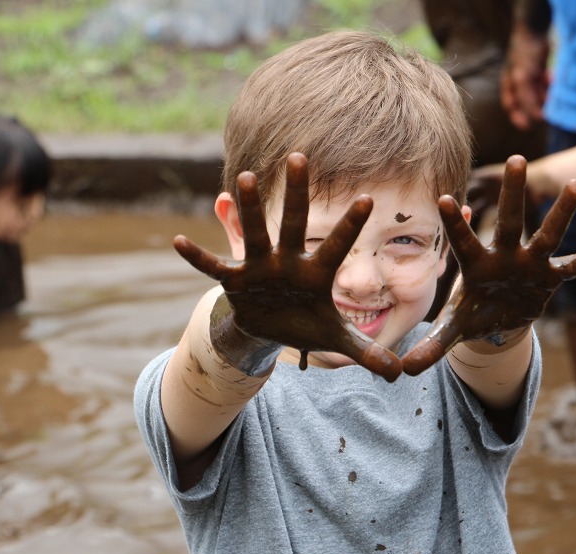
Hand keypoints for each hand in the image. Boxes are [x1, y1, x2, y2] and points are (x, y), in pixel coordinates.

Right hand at [173, 153, 402, 380]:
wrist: (271, 329)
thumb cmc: (306, 324)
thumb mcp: (336, 340)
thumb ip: (366, 352)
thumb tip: (398, 374)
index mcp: (317, 273)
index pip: (338, 246)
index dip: (350, 225)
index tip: (367, 199)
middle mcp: (289, 261)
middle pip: (296, 223)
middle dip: (298, 193)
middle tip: (300, 156)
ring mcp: (260, 267)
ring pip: (256, 232)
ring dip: (250, 207)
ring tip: (245, 177)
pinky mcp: (235, 280)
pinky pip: (213, 267)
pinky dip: (196, 257)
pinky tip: (178, 241)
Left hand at [403, 155, 575, 374]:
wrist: (497, 320)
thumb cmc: (472, 314)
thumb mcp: (452, 330)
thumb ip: (432, 347)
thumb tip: (407, 369)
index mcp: (475, 265)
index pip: (462, 241)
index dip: (455, 223)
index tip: (443, 198)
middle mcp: (504, 256)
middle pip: (508, 220)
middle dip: (511, 193)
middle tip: (515, 160)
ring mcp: (529, 263)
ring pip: (546, 234)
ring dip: (562, 212)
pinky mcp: (550, 277)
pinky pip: (573, 266)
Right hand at [501, 23, 549, 130]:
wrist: (533, 31)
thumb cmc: (523, 54)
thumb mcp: (523, 78)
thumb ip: (528, 99)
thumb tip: (538, 117)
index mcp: (509, 85)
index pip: (511, 106)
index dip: (518, 118)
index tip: (527, 127)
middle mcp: (518, 83)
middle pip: (527, 102)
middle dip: (536, 108)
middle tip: (547, 114)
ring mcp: (530, 76)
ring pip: (538, 94)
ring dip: (545, 97)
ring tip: (552, 97)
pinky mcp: (540, 70)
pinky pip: (546, 84)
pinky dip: (550, 86)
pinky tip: (553, 81)